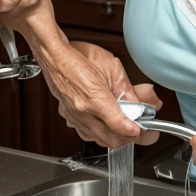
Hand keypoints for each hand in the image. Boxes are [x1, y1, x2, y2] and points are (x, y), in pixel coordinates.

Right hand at [42, 40, 161, 148]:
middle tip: (138, 129)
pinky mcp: (68, 117)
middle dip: (127, 137)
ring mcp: (73, 116)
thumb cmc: (79, 55)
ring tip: (124, 128)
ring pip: (99, 140)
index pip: (117, 124)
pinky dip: (99, 134)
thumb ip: (126, 88)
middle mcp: (82, 111)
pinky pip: (86, 134)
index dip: (133, 131)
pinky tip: (105, 126)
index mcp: (93, 96)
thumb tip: (140, 103)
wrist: (54, 55)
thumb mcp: (111, 66)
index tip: (141, 130)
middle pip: (110, 139)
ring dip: (114, 137)